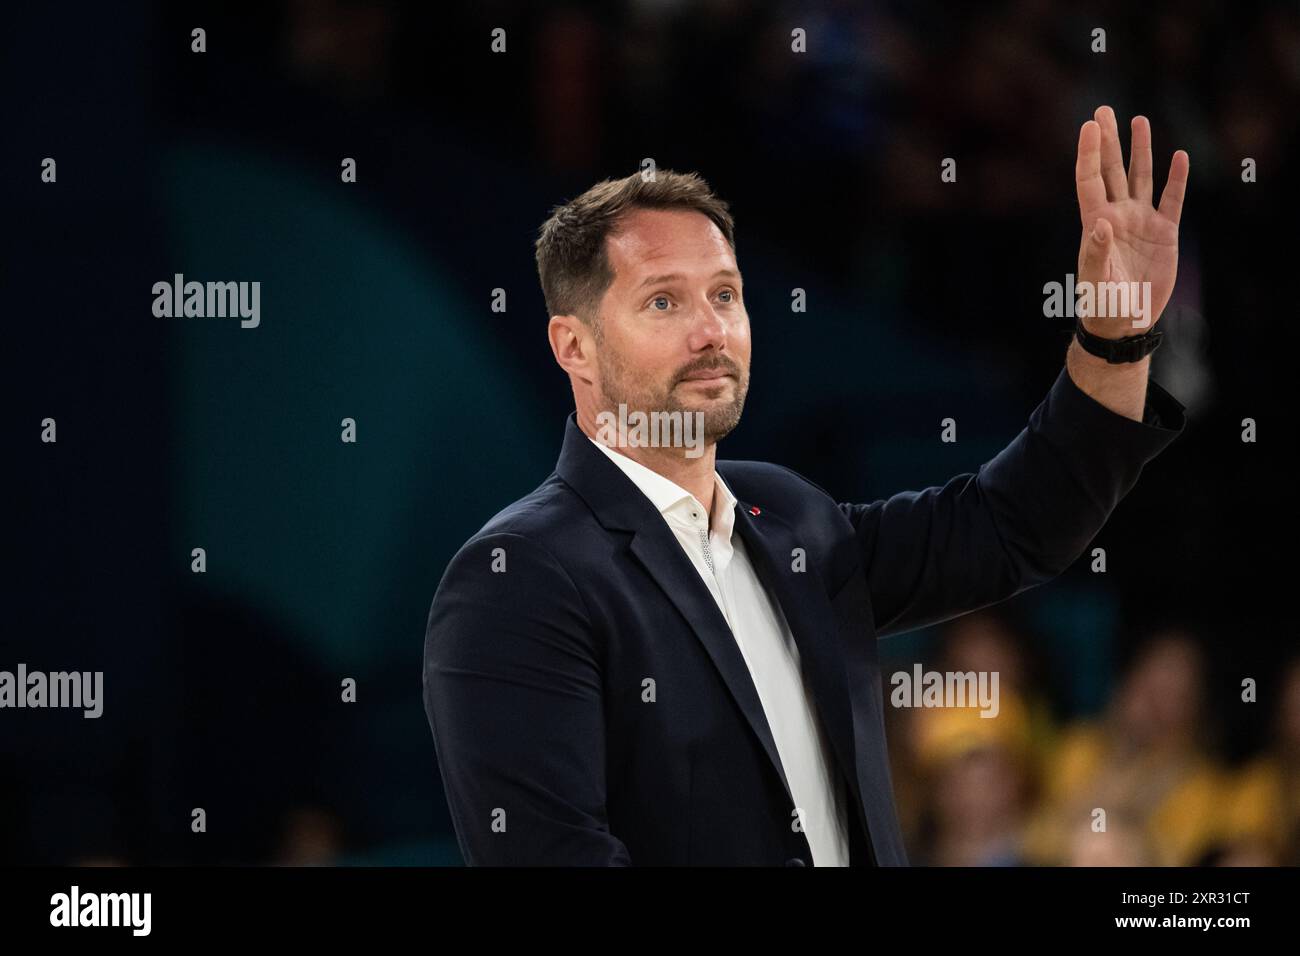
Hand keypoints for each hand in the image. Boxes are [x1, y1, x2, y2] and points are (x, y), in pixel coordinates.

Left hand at [1075, 105, 1188, 336]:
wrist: (1125, 321)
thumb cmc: (1102, 304)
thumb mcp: (1097, 280)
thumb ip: (1098, 253)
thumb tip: (1101, 224)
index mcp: (1096, 223)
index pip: (1090, 180)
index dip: (1089, 153)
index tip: (1088, 126)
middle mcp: (1118, 215)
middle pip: (1112, 170)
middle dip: (1108, 140)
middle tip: (1104, 110)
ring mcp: (1141, 221)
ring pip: (1140, 177)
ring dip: (1140, 150)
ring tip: (1139, 121)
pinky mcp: (1164, 232)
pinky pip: (1172, 199)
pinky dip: (1176, 178)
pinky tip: (1179, 156)